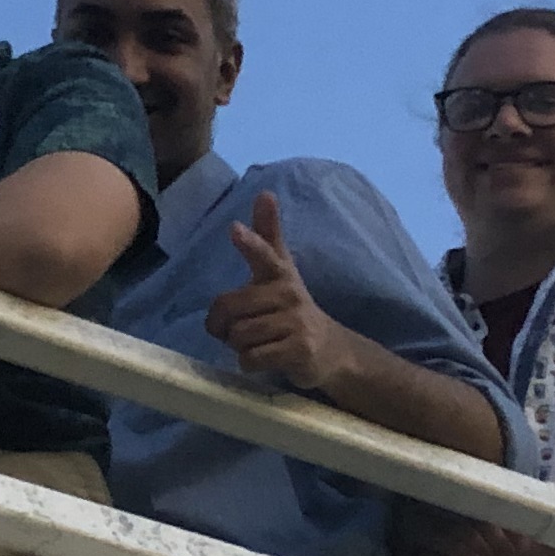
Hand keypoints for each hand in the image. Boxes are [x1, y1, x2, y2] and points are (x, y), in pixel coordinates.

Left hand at [205, 193, 353, 390]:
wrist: (331, 351)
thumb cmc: (292, 309)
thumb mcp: (281, 272)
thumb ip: (268, 236)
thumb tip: (265, 192)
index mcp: (280, 274)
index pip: (265, 255)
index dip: (249, 244)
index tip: (235, 229)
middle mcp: (289, 295)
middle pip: (230, 307)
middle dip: (224, 325)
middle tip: (237, 328)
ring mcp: (296, 324)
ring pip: (239, 336)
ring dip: (239, 346)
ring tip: (258, 343)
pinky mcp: (299, 351)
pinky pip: (251, 358)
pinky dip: (249, 363)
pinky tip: (264, 359)